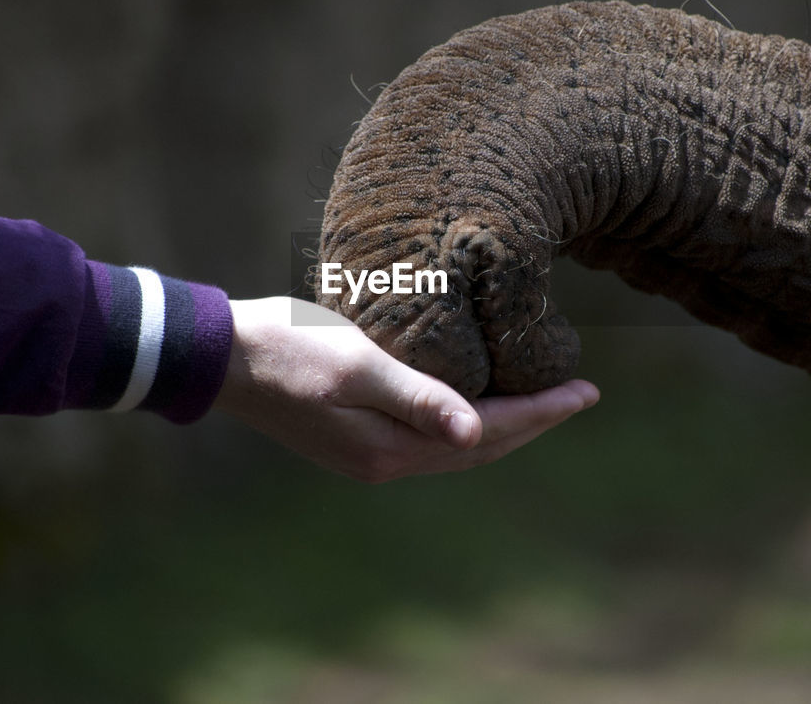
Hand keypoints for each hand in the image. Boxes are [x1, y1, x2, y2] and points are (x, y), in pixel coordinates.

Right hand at [212, 297, 598, 482]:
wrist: (221, 359)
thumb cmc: (288, 348)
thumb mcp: (356, 364)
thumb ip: (417, 396)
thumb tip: (476, 431)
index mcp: (391, 447)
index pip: (489, 431)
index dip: (542, 413)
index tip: (588, 392)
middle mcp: (386, 461)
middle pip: (481, 446)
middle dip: (535, 422)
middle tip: (580, 396)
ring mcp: (369, 456)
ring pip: (458, 445)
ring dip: (504, 426)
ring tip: (543, 403)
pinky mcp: (356, 440)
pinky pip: (431, 438)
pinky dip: (467, 423)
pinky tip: (477, 403)